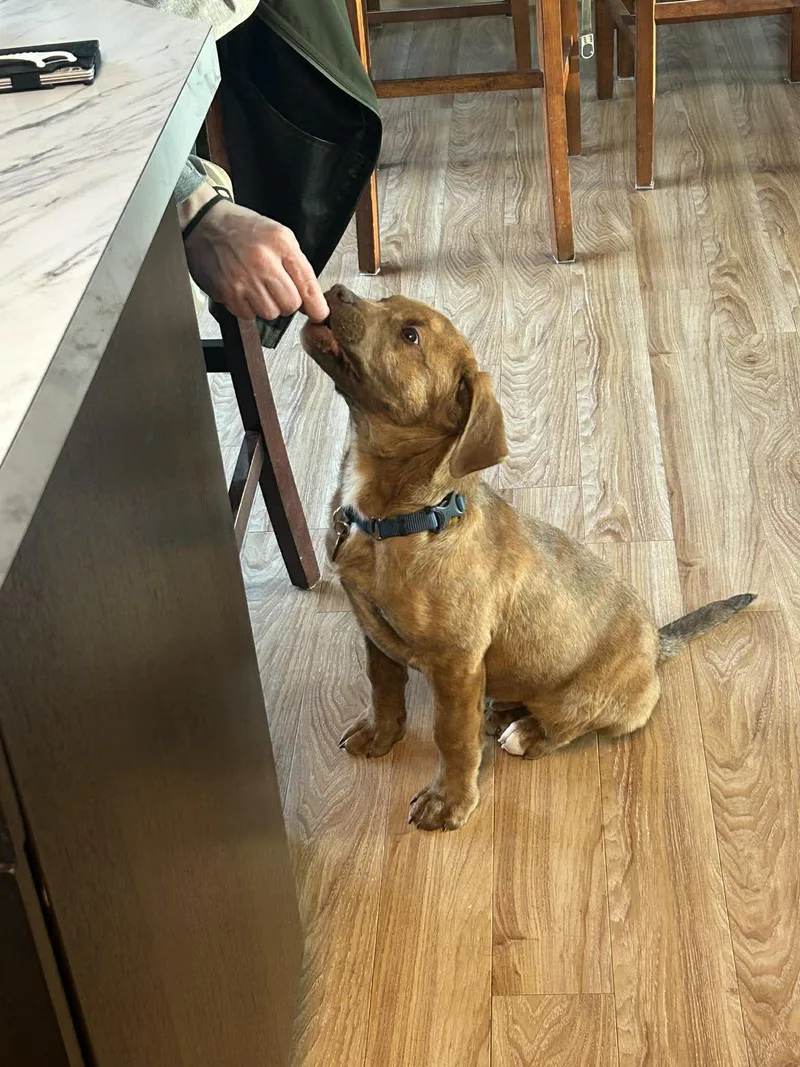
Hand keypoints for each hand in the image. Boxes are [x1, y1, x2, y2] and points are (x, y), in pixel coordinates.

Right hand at [183, 199, 328, 322]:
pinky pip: (248, 315)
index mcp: (280, 243)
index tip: (319, 314)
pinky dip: (247, 307)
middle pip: (290, 305)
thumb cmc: (244, 230)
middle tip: (274, 287)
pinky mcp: (227, 292)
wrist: (205, 223)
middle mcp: (262, 261)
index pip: (307, 284)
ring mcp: (243, 279)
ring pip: (269, 313)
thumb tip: (311, 303)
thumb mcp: (278, 236)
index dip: (316, 306)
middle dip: (286, 301)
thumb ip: (298, 267)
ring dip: (266, 305)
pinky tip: (242, 288)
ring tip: (256, 285)